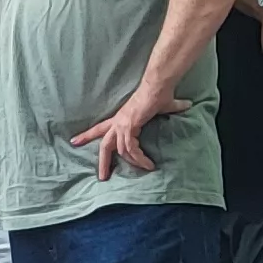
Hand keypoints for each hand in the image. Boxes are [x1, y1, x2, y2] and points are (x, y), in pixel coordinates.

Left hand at [69, 82, 189, 180]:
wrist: (158, 85)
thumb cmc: (159, 93)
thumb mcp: (165, 106)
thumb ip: (174, 108)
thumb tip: (187, 105)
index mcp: (120, 118)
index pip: (100, 128)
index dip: (87, 135)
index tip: (74, 142)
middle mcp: (118, 122)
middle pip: (104, 145)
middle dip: (102, 162)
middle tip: (102, 177)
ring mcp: (122, 124)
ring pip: (120, 150)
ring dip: (133, 162)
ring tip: (146, 169)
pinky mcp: (129, 126)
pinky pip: (131, 149)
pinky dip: (139, 158)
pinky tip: (149, 164)